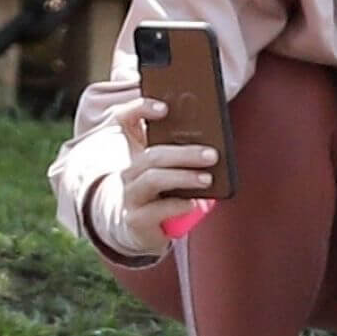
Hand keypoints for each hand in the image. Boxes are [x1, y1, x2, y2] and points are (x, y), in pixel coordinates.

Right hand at [90, 96, 218, 257]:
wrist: (139, 227)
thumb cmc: (160, 190)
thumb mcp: (167, 168)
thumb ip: (180, 149)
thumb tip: (211, 141)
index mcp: (133, 149)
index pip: (125, 118)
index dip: (140, 109)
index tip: (165, 108)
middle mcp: (128, 170)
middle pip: (153, 155)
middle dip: (185, 154)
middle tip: (212, 155)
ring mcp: (129, 195)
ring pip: (154, 180)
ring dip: (184, 178)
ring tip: (207, 179)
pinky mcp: (136, 219)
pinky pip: (156, 210)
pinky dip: (177, 205)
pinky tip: (193, 203)